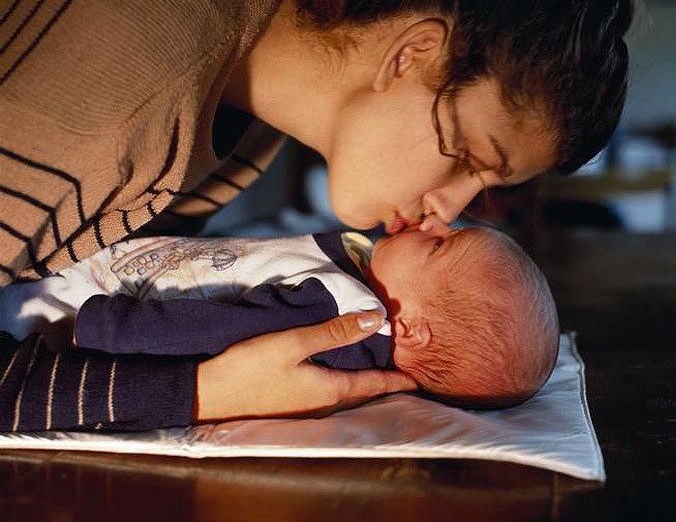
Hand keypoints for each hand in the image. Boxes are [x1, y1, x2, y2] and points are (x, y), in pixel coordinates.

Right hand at [194, 311, 416, 421]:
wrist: (207, 393)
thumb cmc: (251, 367)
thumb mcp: (294, 342)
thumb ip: (335, 331)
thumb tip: (375, 319)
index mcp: (331, 390)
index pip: (375, 385)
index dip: (399, 379)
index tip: (419, 377)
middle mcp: (324, 403)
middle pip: (364, 390)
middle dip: (385, 378)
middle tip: (404, 364)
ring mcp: (307, 405)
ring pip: (347, 390)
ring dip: (365, 378)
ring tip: (379, 362)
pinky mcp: (292, 400)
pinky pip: (330, 388)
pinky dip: (345, 376)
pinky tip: (340, 364)